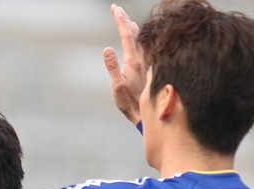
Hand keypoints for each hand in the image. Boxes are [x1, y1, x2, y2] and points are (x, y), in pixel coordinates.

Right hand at [103, 4, 144, 124]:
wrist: (145, 113)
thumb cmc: (130, 102)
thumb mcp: (117, 86)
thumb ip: (112, 67)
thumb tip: (106, 49)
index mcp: (132, 60)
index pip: (126, 35)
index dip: (120, 20)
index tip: (115, 8)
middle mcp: (141, 59)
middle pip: (134, 33)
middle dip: (125, 19)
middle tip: (117, 9)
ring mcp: (145, 63)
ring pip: (140, 40)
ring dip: (132, 27)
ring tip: (126, 19)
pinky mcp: (146, 69)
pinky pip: (143, 48)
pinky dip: (138, 39)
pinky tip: (139, 40)